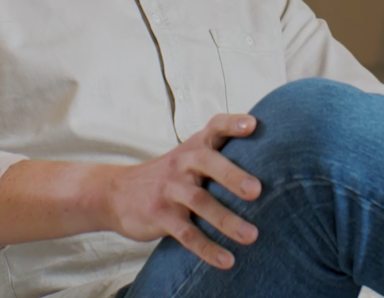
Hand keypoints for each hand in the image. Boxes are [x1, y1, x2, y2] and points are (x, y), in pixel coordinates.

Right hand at [101, 113, 261, 268]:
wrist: (114, 193)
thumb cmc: (166, 176)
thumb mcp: (186, 158)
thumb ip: (217, 157)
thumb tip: (269, 163)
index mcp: (192, 147)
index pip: (214, 127)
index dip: (232, 124)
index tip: (253, 124)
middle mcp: (182, 164)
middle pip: (208, 163)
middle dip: (233, 176)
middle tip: (257, 190)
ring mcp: (170, 190)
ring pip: (200, 202)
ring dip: (226, 220)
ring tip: (252, 236)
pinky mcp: (161, 216)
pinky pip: (187, 234)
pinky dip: (207, 249)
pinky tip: (226, 260)